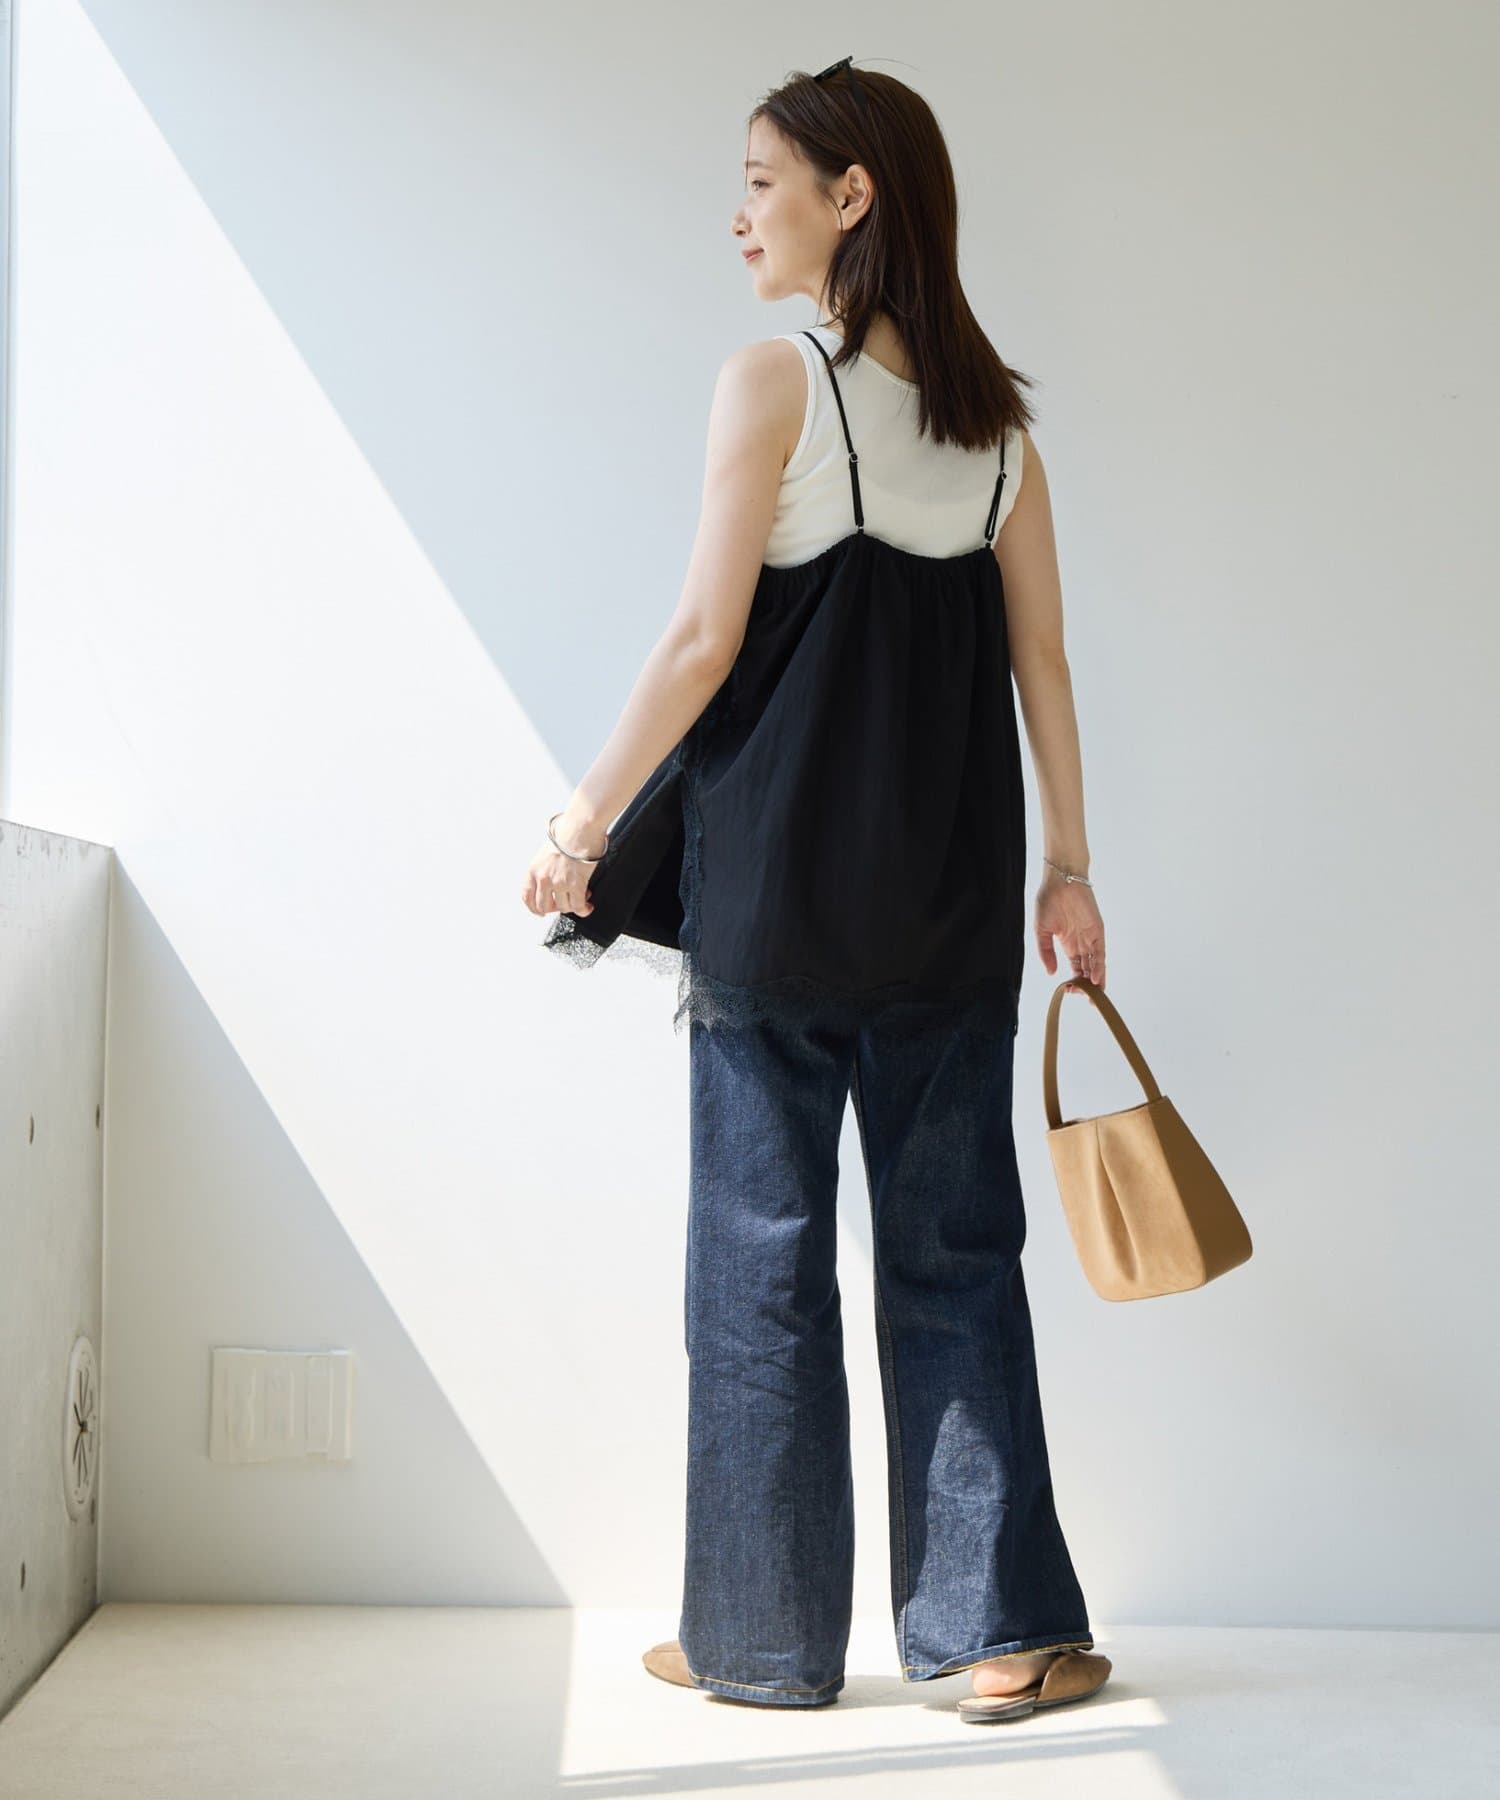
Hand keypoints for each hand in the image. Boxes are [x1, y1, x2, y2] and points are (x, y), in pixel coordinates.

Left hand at [522, 812, 603, 917]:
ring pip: (563, 907)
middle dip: (553, 908)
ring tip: (580, 898)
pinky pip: (578, 906)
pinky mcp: (576, 885)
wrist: (579, 829)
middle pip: (542, 907)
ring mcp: (559, 883)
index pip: (526, 897)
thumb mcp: (545, 852)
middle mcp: (543, 878)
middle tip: (562, 905)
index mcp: (533, 870)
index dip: (533, 908)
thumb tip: (551, 882)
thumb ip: (543, 869)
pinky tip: (587, 906)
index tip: (540, 911)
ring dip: (571, 906)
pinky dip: (583, 910)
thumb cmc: (566, 835)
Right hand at [1035, 867, 1105, 989]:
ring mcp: (1090, 937)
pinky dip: (1099, 965)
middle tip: (1087, 1000)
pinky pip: (1100, 951)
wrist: (1059, 881)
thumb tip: (1051, 973)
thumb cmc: (1048, 901)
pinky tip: (1096, 978)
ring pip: (1096, 963)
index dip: (1074, 981)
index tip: (1069, 991)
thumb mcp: (1041, 931)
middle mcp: (1081, 942)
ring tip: (1095, 995)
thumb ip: (1046, 952)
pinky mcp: (1097, 930)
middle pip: (1088, 968)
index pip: (1075, 967)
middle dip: (1088, 984)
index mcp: (1068, 943)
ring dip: (1096, 979)